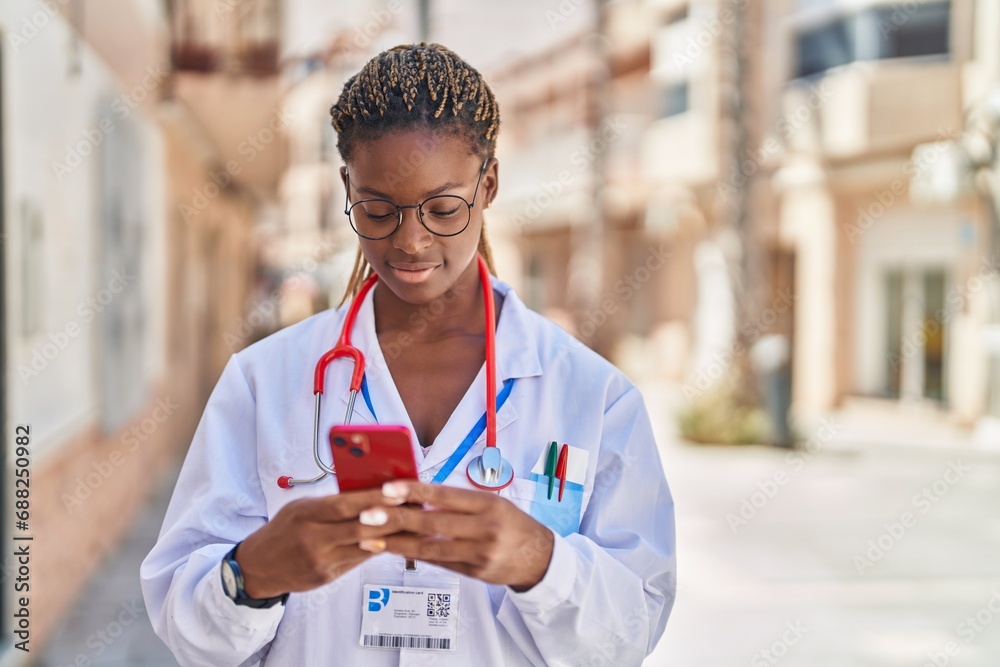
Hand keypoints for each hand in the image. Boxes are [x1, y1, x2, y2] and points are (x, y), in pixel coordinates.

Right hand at [235, 488, 406, 598]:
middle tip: (415, 507)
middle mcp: (312, 538)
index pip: (343, 505)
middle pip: (358, 527)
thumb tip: (369, 492)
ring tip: (412, 524)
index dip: (371, 498)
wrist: (258, 567)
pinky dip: (376, 550)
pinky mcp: (326, 577)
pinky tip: (395, 542)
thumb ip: (331, 503)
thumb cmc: (285, 530)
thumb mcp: (301, 508)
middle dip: (390, 517)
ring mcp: (320, 561)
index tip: (396, 490)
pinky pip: (357, 561)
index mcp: (304, 514)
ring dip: (391, 535)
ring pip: (363, 547)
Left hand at [357, 481, 554, 591]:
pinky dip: (414, 555)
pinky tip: (393, 550)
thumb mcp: (492, 503)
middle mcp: (484, 528)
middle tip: (368, 515)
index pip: (445, 495)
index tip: (388, 489)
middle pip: (433, 522)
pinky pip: (438, 562)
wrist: (539, 557)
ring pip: (430, 547)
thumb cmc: (511, 523)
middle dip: (397, 518)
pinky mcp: (474, 573)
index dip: (414, 491)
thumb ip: (458, 502)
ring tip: (370, 538)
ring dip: (397, 543)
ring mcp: (479, 554)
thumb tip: (418, 496)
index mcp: (488, 504)